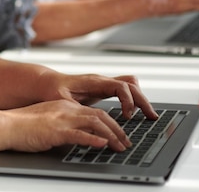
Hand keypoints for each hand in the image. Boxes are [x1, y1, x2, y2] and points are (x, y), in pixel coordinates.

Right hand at [5, 100, 132, 151]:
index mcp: (64, 106)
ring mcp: (61, 119)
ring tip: (120, 147)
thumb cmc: (22, 125)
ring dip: (111, 135)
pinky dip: (94, 139)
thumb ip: (63, 125)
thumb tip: (76, 136)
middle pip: (100, 116)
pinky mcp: (55, 131)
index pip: (94, 112)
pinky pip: (79, 134)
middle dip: (117, 130)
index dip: (110, 123)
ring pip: (95, 123)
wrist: (5, 124)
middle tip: (126, 142)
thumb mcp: (47, 121)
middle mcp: (66, 109)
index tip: (119, 134)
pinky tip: (103, 145)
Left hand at [39, 71, 157, 120]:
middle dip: (143, 100)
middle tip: (151, 117)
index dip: (128, 100)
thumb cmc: (52, 90)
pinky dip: (133, 99)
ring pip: (130, 85)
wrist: (46, 83)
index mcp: (93, 81)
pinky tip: (135, 112)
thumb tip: (87, 117)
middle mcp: (101, 80)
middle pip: (131, 84)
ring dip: (140, 98)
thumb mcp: (61, 100)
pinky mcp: (103, 89)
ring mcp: (103, 84)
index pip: (120, 86)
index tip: (128, 116)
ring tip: (148, 115)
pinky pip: (124, 90)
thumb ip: (75, 107)